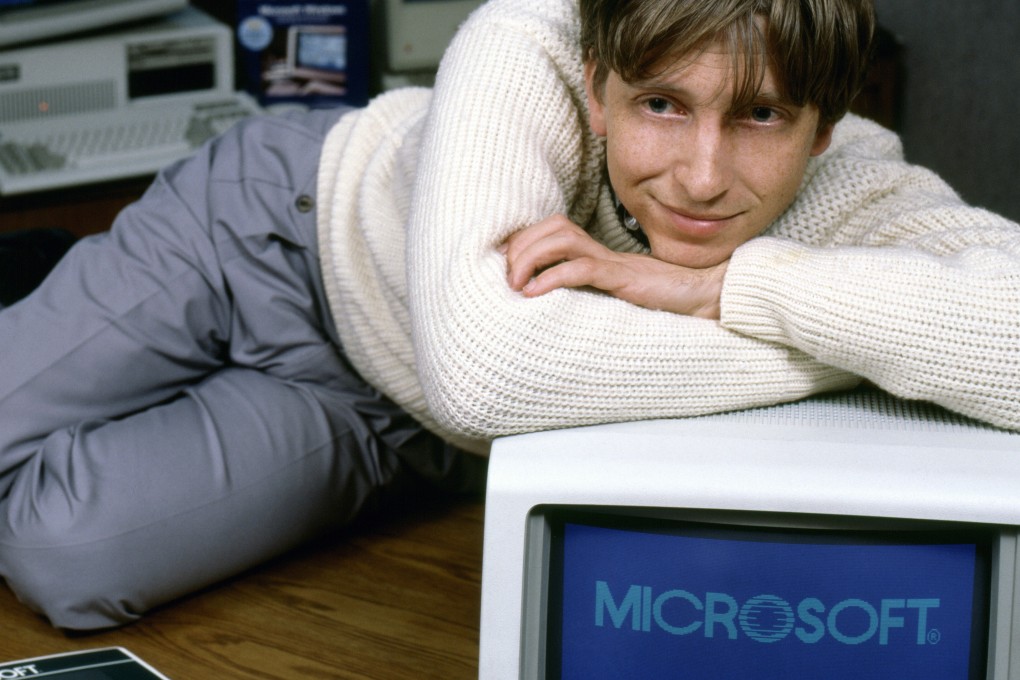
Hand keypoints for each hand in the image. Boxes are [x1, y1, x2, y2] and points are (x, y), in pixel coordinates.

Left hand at [502, 214, 727, 319]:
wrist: (702, 299)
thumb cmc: (658, 302)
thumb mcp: (611, 298)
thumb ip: (586, 293)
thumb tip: (547, 302)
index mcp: (597, 253)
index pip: (551, 229)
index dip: (522, 242)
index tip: (505, 268)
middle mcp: (602, 251)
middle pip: (552, 228)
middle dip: (521, 249)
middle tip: (507, 280)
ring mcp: (613, 262)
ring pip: (562, 240)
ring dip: (531, 258)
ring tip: (517, 285)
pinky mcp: (623, 278)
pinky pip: (583, 268)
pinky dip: (553, 277)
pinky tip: (535, 293)